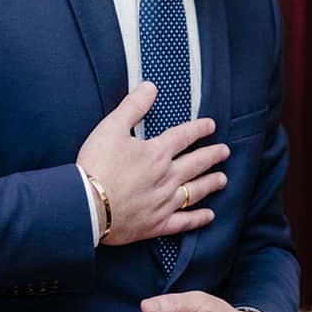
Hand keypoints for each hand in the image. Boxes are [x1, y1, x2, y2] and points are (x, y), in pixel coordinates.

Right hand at [76, 82, 228, 245]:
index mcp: (157, 153)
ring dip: (211, 183)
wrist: (86, 206)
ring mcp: (164, 202)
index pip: (184, 136)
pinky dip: (198, 219)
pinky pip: (184, 222)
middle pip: (196, 163)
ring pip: (196, 191)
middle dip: (213, 155)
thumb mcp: (111, 128)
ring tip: (222, 179)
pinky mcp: (157, 224)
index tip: (211, 125)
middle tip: (225, 152)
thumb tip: (150, 87)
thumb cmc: (96, 165)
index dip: (199, 128)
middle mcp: (167, 177)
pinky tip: (209, 215)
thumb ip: (132, 107)